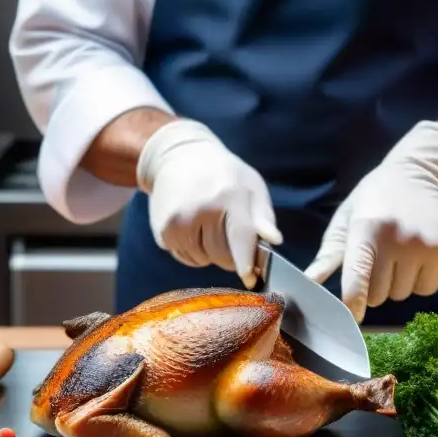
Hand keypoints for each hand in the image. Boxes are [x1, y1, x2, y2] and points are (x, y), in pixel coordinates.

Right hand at [137, 119, 281, 287]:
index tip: (250, 279)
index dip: (246, 262)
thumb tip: (274, 240)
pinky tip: (191, 227)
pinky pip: (185, 258)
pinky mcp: (163, 232)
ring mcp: (178, 222)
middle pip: (222, 255)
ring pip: (203, 260)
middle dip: (231, 254)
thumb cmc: (222, 174)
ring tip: (207, 225)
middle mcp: (201, 209)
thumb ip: (264, 216)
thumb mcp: (250, 185)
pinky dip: (192, 250)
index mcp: (228, 195)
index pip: (240, 237)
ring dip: (209, 252)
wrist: (178, 157)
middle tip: (227, 233)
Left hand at [304, 121, 437, 321]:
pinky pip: (425, 289)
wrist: (421, 172)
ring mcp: (419, 245)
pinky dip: (418, 283)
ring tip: (395, 255)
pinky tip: (414, 260)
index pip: (357, 277)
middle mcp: (393, 238)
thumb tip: (309, 283)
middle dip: (373, 288)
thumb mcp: (347, 218)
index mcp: (365, 229)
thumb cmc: (374, 198)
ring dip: (395, 285)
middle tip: (375, 262)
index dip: (353, 304)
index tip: (351, 317)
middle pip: (378, 294)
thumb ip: (329, 254)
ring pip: (400, 294)